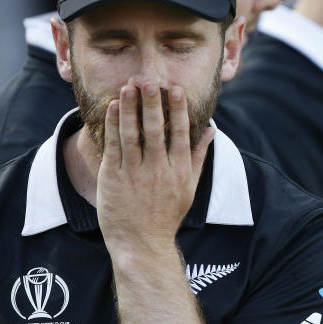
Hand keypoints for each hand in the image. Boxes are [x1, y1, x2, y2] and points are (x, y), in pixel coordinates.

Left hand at [97, 78, 211, 257]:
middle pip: (156, 130)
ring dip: (129, 109)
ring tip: (128, 87)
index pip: (180, 133)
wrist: (141, 243)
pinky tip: (112, 108)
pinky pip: (113, 147)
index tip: (175, 89)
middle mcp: (159, 171)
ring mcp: (135, 175)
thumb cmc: (167, 214)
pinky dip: (112, 126)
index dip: (178, 110)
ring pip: (132, 135)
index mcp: (180, 171)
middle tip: (150, 80)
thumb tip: (210, 130)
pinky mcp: (114, 179)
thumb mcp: (190, 187)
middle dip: (153, 103)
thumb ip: (199, 156)